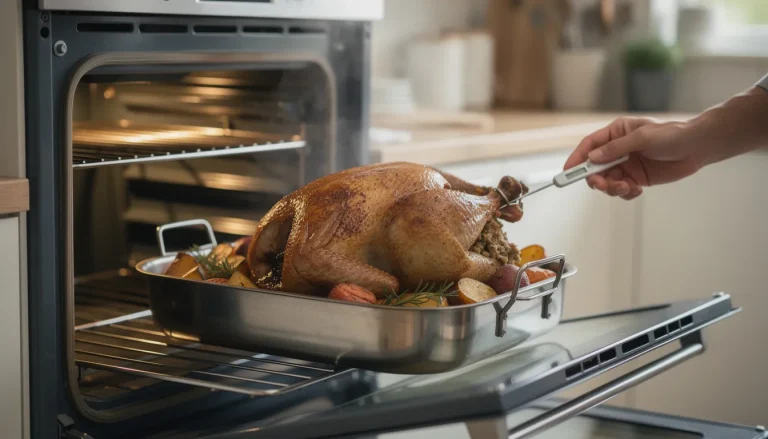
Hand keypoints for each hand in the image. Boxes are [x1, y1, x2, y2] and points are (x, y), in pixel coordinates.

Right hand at [563, 117, 700, 199]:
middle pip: (594, 168)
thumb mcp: (642, 138)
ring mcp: (626, 165)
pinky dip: (625, 193)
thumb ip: (616, 149)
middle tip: (604, 185)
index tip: (568, 172)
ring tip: (628, 188)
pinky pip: (621, 190)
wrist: (697, 148)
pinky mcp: (636, 178)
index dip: (576, 159)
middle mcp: (617, 150)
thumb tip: (593, 158)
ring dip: (613, 188)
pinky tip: (637, 190)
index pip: (589, 146)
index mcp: (615, 133)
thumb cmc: (672, 135)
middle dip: (597, 179)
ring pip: (607, 182)